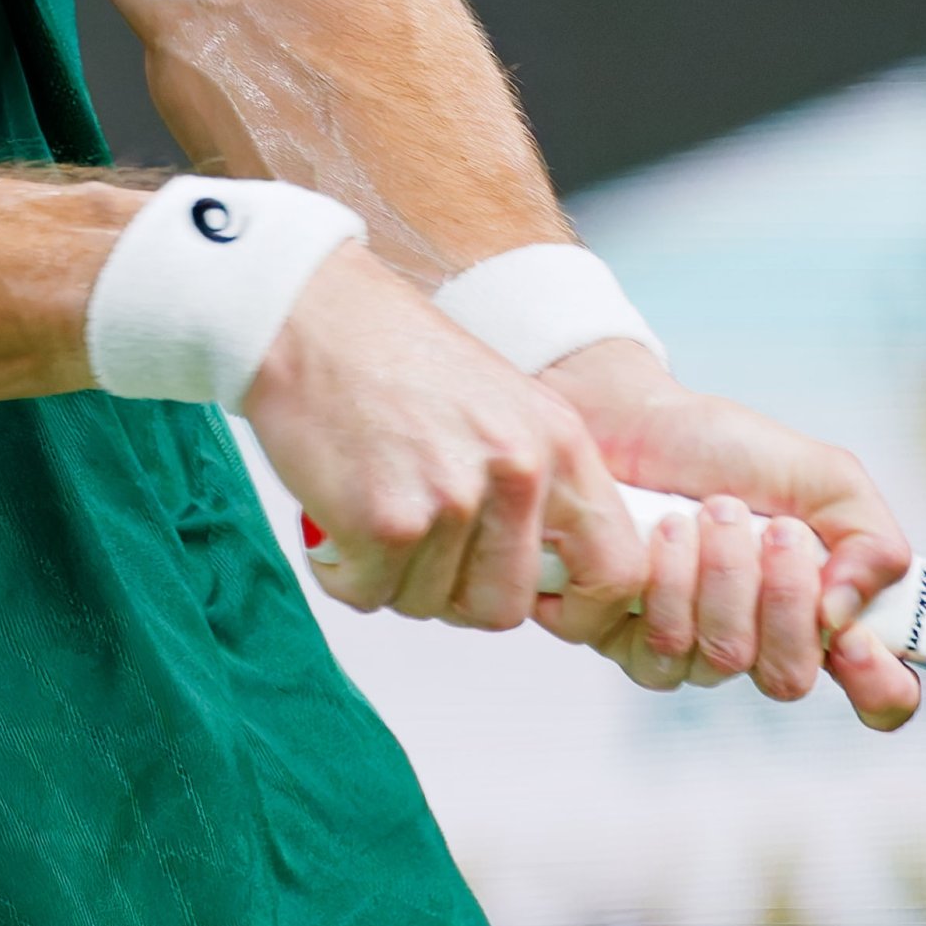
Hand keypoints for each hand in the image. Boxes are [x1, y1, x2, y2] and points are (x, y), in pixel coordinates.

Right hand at [245, 252, 648, 641]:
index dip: (578, 605)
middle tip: (417, 551)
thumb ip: (535, 485)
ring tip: (370, 508)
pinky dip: (342, 570)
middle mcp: (517, 473)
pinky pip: (367, 594)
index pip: (615, 570)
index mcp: (559, 445)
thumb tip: (544, 573)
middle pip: (502, 608)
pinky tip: (335, 514)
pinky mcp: (386, 522)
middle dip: (453, 595)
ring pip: (426, 604)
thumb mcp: (503, 408)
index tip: (535, 599)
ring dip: (390, 574)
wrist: (309, 318)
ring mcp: (452, 500)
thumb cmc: (391, 356)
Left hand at [542, 340, 922, 729]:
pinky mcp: (626, 642)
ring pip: (724, 658)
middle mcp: (760, 644)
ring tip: (713, 511)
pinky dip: (668, 578)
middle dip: (784, 596)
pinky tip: (666, 531)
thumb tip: (845, 613)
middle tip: (775, 529)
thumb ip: (870, 540)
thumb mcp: (824, 476)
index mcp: (822, 612)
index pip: (877, 693)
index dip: (878, 684)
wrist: (631, 416)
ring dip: (724, 573)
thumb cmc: (724, 449)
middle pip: (791, 678)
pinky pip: (660, 649)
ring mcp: (691, 651)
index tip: (856, 637)